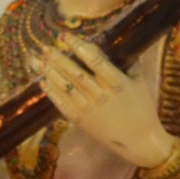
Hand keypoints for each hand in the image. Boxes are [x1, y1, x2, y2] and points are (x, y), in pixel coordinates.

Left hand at [36, 34, 171, 164]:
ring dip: (50, 73)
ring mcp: (88, 109)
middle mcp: (100, 94)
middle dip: (58, 58)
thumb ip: (129, 64)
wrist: (139, 141)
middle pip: (75, 73)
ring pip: (66, 87)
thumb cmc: (142, 109)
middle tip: (44, 46)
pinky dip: (52, 93)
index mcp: (117, 83)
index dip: (79, 47)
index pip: (95, 61)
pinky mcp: (80, 121)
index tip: (65, 37)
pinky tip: (42, 82)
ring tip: (37, 60)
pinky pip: (63, 104)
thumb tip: (120, 44)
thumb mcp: (139, 84)